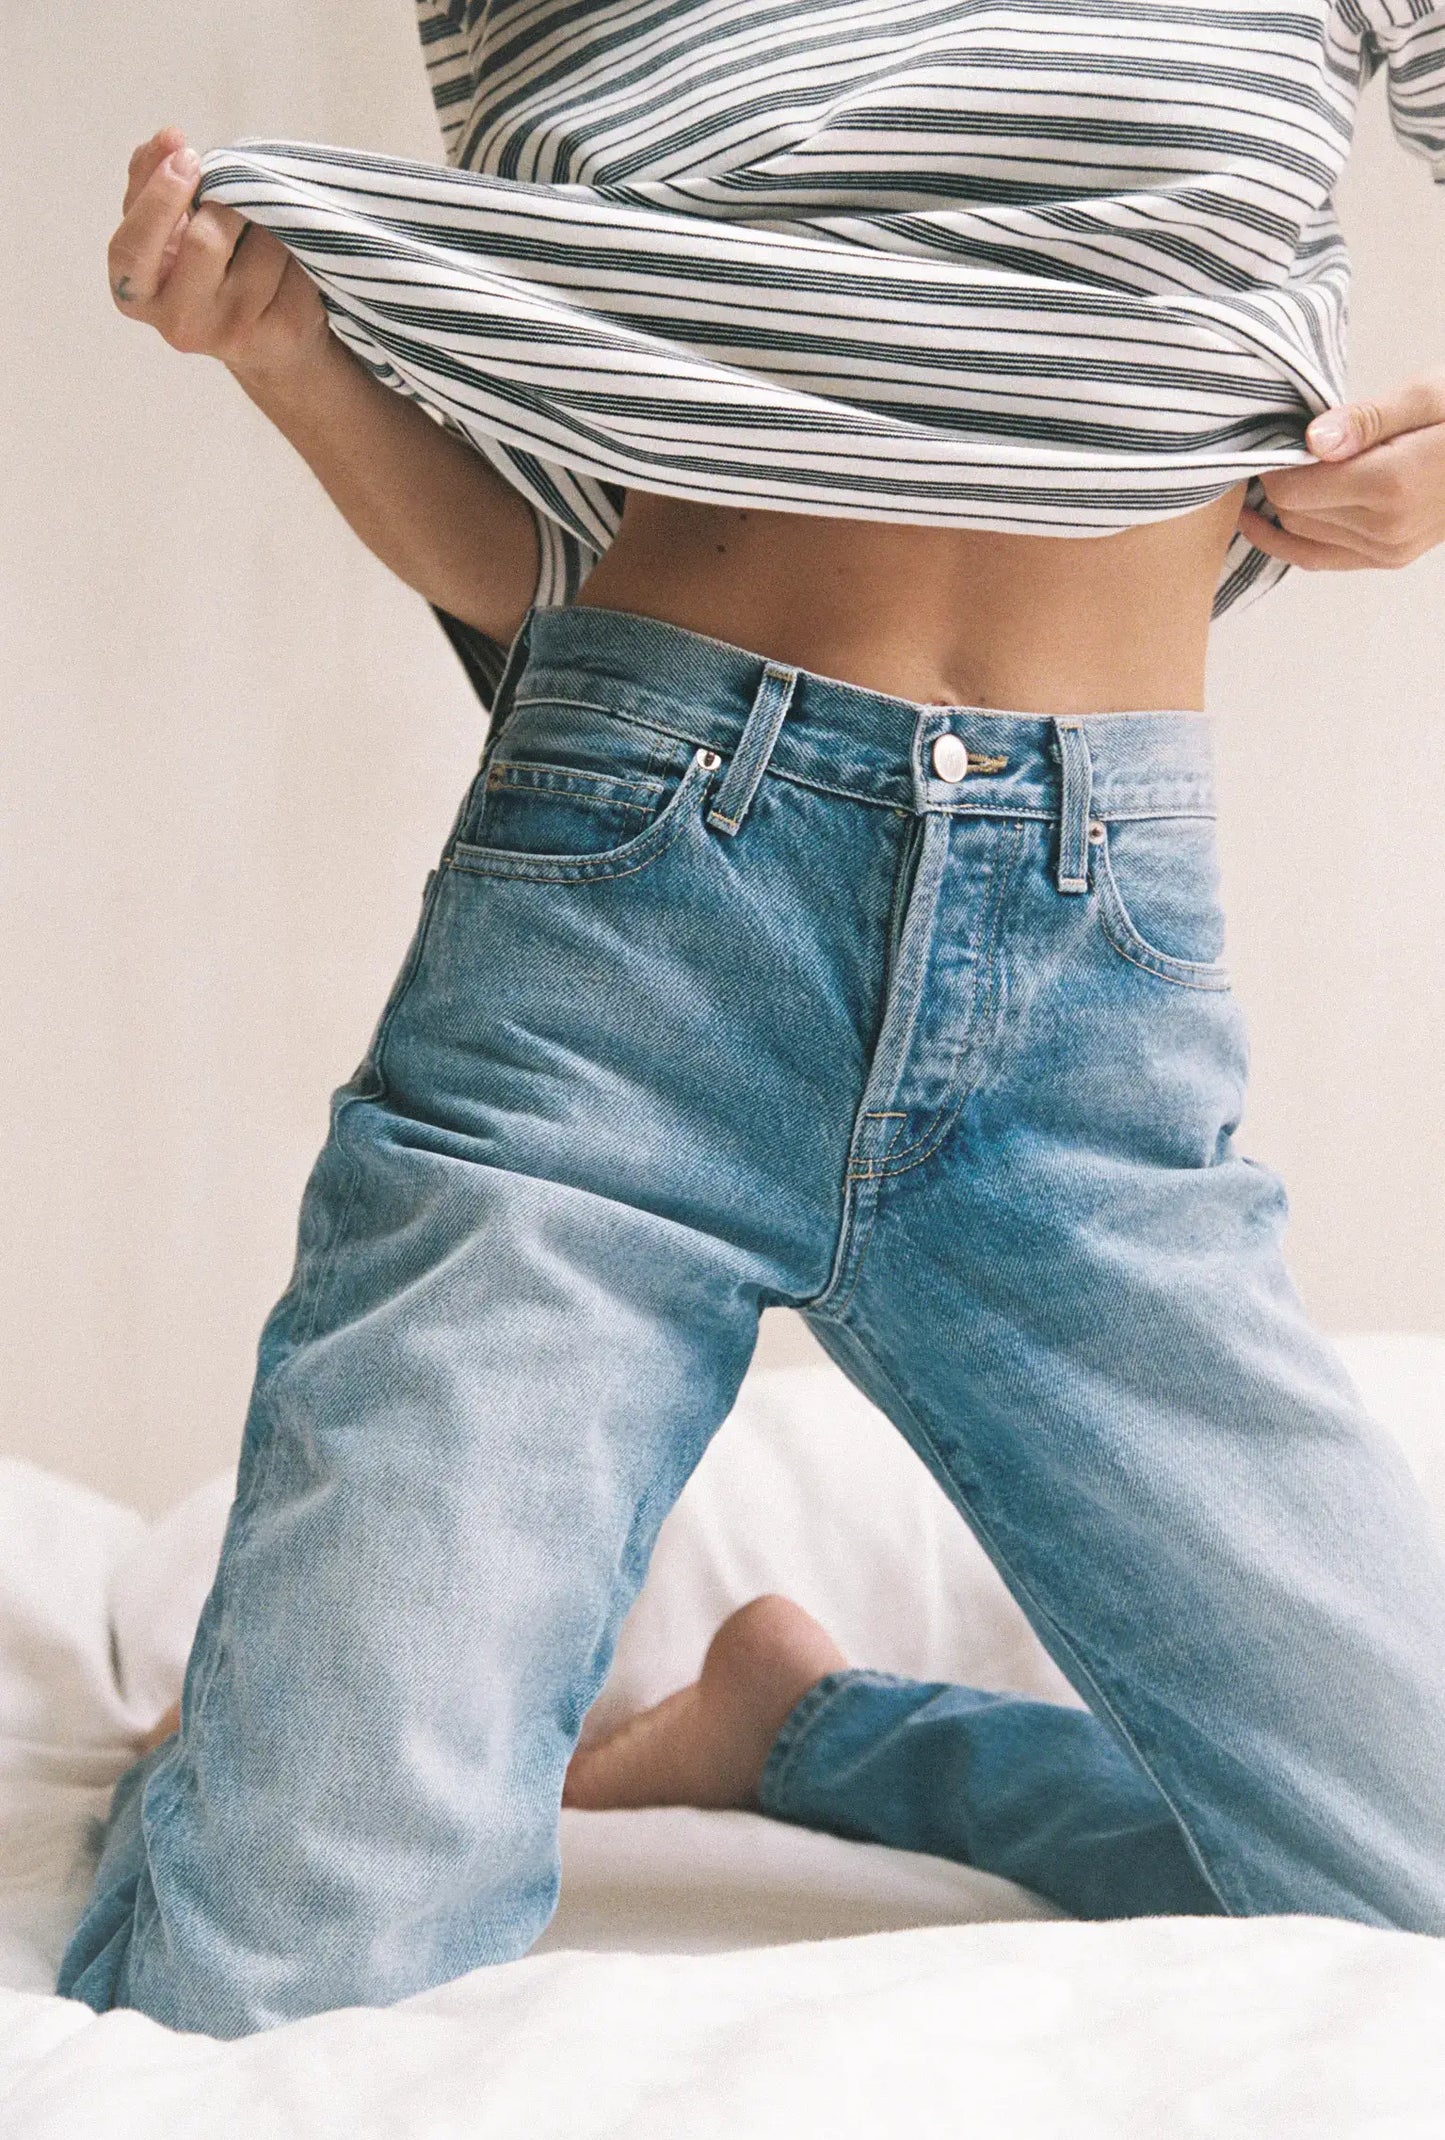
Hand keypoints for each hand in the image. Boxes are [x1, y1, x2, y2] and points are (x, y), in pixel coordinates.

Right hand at [107, 124, 328, 381]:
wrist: (270, 339)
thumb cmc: (208, 270)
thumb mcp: (166, 230)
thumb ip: (150, 183)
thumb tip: (171, 139)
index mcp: (139, 296)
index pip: (132, 249)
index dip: (158, 201)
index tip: (187, 156)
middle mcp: (181, 324)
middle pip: (206, 241)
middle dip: (227, 203)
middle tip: (237, 192)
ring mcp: (234, 334)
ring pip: (260, 246)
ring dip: (268, 219)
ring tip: (266, 231)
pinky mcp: (283, 333)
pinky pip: (296, 261)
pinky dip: (298, 242)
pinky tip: (293, 257)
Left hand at [1238, 373, 1444, 571]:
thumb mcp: (1426, 395)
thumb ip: (1365, 418)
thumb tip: (1312, 441)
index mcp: (1390, 483)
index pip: (1293, 488)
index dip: (1274, 462)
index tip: (1275, 437)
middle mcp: (1385, 527)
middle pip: (1293, 513)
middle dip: (1278, 483)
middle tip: (1275, 449)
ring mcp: (1388, 550)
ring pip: (1302, 537)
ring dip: (1284, 509)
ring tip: (1279, 473)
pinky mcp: (1389, 558)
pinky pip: (1321, 558)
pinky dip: (1293, 538)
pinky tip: (1270, 518)